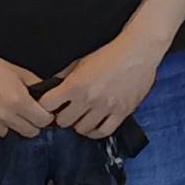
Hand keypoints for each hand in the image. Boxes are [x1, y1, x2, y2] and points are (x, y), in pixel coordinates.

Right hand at [0, 36, 53, 141]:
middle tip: (26, 116)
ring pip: (7, 134)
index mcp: (18, 101)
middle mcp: (3, 115)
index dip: (45, 118)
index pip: (42, 122)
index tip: (42, 114)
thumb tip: (47, 98)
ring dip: (9, 126)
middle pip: (28, 133)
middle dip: (31, 125)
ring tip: (3, 112)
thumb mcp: (19, 72)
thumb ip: (36, 86)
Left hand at [40, 31, 163, 139]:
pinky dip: (96, 132)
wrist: (138, 52)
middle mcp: (89, 99)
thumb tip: (51, 87)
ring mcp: (106, 107)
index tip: (51, 105)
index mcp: (75, 85)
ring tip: (82, 118)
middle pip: (63, 121)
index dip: (46, 105)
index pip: (47, 105)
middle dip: (62, 116)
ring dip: (79, 124)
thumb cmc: (110, 54)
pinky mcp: (122, 112)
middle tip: (67, 111)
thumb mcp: (81, 61)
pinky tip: (94, 126)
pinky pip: (104, 132)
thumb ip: (64, 76)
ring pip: (82, 129)